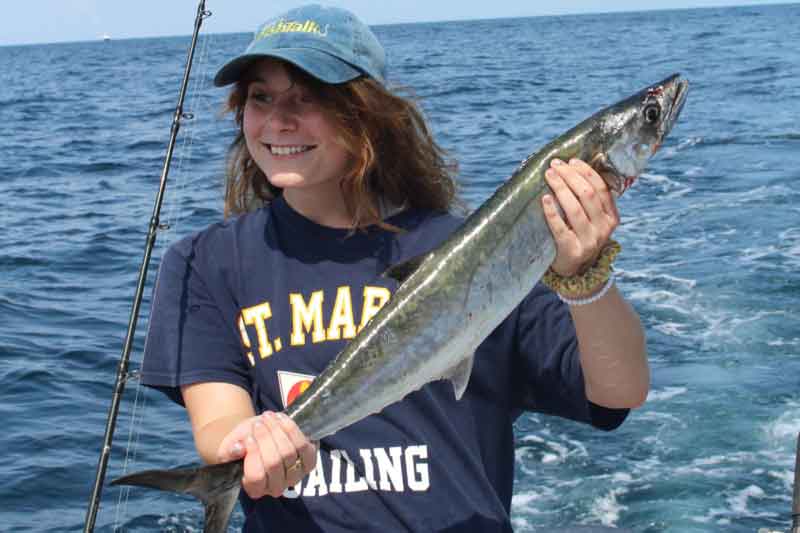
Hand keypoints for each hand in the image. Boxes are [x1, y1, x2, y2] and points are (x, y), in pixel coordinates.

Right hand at [216, 411, 317, 498]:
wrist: (260, 436)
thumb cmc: (242, 444)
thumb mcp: (230, 446)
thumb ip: (230, 449)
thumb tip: (238, 448)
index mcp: (254, 488)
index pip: (256, 476)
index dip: (253, 454)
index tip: (248, 438)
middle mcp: (276, 487)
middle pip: (274, 462)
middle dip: (265, 438)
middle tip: (259, 423)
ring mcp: (295, 476)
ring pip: (289, 453)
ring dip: (278, 431)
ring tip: (268, 417)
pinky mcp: (309, 463)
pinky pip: (304, 447)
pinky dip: (293, 430)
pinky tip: (282, 419)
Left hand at [542, 158, 619, 276]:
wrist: (575, 269)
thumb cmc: (580, 236)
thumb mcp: (593, 221)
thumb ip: (590, 201)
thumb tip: (571, 169)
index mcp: (611, 217)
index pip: (602, 188)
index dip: (586, 172)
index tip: (571, 161)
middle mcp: (603, 228)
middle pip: (587, 195)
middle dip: (570, 176)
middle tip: (555, 166)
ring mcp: (589, 240)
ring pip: (574, 209)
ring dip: (560, 188)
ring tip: (549, 176)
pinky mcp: (571, 250)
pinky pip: (560, 227)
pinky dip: (552, 211)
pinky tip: (545, 198)